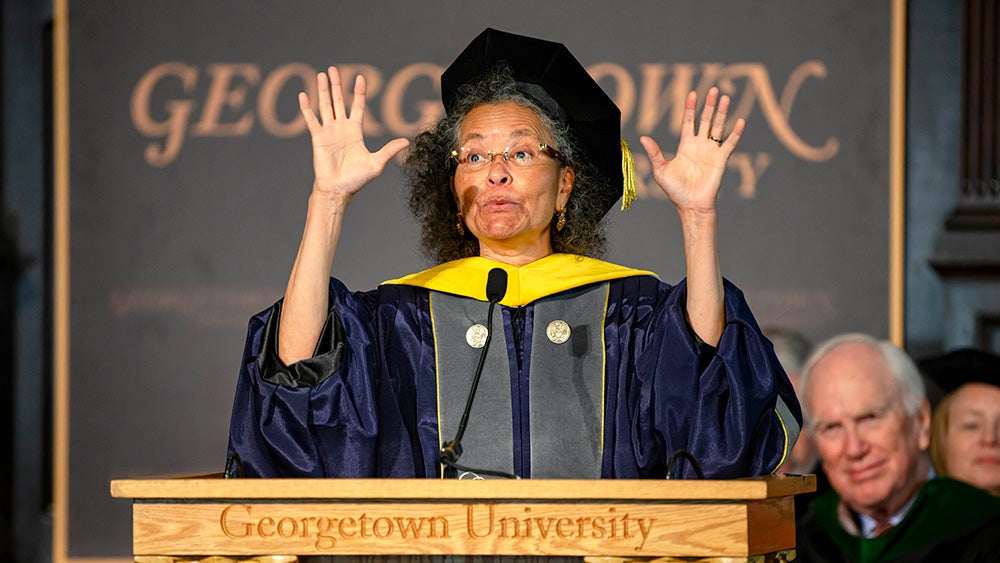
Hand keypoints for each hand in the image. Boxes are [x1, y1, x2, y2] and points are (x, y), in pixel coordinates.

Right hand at [299, 66, 409, 205]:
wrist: (338, 190)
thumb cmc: (356, 180)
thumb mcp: (377, 163)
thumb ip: (389, 150)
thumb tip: (407, 141)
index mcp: (355, 132)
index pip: (358, 106)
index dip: (359, 92)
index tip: (360, 77)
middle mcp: (341, 128)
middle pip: (339, 101)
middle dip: (337, 85)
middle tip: (333, 69)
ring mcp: (329, 132)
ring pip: (325, 106)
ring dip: (323, 90)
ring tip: (321, 75)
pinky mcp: (318, 138)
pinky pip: (312, 120)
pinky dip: (306, 108)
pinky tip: (304, 95)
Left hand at [638, 87, 743, 214]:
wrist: (691, 206)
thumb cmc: (676, 191)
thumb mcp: (661, 171)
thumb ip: (654, 153)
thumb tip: (643, 138)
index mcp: (685, 146)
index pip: (689, 121)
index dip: (690, 108)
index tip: (692, 93)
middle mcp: (700, 146)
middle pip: (706, 120)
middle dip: (709, 105)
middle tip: (714, 89)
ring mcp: (712, 152)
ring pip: (719, 127)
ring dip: (723, 113)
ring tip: (726, 97)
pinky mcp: (721, 160)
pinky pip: (730, 143)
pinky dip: (736, 132)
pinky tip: (740, 120)